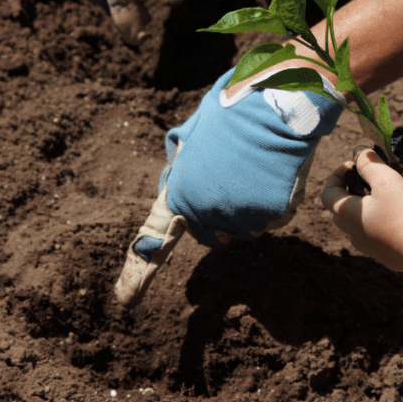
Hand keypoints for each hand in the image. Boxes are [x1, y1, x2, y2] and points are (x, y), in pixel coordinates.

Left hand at [114, 67, 342, 306]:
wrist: (274, 100)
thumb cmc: (233, 110)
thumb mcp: (194, 134)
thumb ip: (183, 165)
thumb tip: (176, 185)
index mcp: (179, 192)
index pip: (157, 240)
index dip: (139, 273)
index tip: (125, 301)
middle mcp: (204, 211)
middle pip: (214, 233)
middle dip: (221, 213)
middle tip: (236, 176)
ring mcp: (239, 215)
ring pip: (246, 228)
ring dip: (252, 206)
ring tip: (257, 168)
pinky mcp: (271, 214)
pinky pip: (273, 219)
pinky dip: (277, 201)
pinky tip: (275, 172)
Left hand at [322, 147, 402, 272]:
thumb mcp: (387, 179)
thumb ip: (369, 163)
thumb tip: (358, 151)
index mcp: (349, 214)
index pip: (327, 194)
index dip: (335, 175)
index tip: (353, 165)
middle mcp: (354, 234)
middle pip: (339, 210)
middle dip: (347, 192)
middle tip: (365, 180)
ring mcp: (368, 248)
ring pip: (355, 226)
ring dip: (362, 209)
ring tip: (382, 198)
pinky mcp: (383, 256)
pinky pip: (372, 237)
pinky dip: (376, 223)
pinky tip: (396, 217)